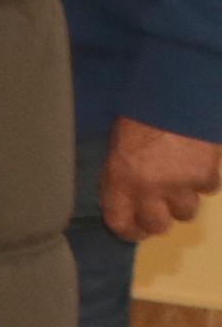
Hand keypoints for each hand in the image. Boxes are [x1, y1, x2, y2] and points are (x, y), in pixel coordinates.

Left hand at [104, 118, 221, 243]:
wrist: (173, 96)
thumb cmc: (139, 117)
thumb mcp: (117, 148)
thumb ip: (121, 177)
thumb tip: (128, 203)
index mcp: (118, 179)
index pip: (120, 222)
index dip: (129, 231)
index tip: (136, 230)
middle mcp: (147, 188)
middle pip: (157, 225)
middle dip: (160, 220)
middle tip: (162, 210)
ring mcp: (178, 184)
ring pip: (186, 212)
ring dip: (184, 200)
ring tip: (180, 180)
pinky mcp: (204, 176)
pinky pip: (208, 189)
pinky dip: (205, 179)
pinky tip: (197, 163)